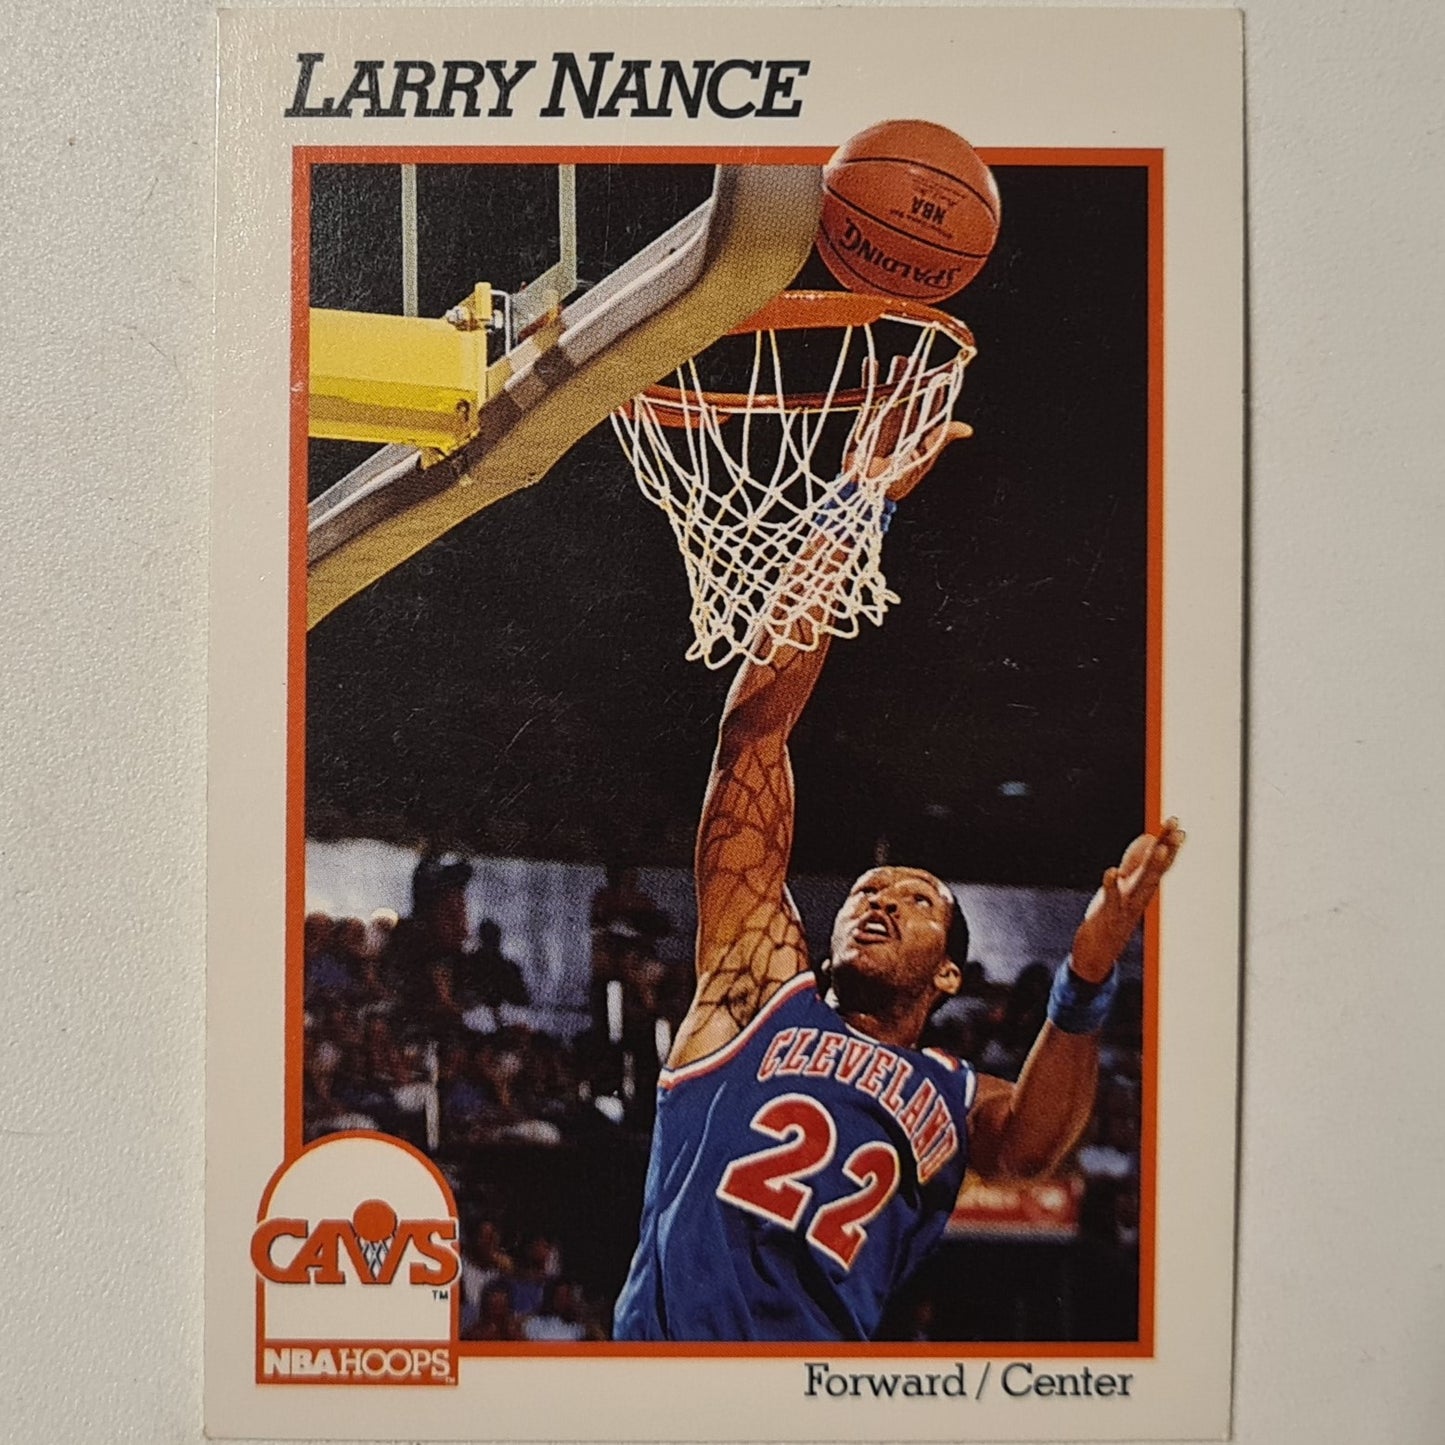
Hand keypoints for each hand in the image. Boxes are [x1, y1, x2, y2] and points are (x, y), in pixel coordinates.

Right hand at [844, 356, 971, 501]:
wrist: (866, 490)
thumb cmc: (897, 480)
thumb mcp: (923, 458)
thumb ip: (940, 438)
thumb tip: (968, 429)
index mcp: (920, 434)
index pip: (932, 407)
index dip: (937, 390)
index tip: (943, 372)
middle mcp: (904, 425)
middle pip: (912, 395)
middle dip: (915, 376)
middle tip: (917, 358)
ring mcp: (884, 421)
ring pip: (892, 393)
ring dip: (895, 376)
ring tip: (899, 358)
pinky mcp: (865, 422)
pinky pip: (868, 396)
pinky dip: (868, 380)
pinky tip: (870, 364)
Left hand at [1070, 818, 1184, 982]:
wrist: (1097, 956)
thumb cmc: (1111, 917)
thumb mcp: (1124, 887)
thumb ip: (1134, 864)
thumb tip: (1147, 840)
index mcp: (1142, 889)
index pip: (1159, 864)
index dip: (1168, 844)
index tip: (1177, 824)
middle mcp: (1138, 897)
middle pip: (1156, 870)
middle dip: (1166, 848)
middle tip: (1177, 828)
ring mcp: (1125, 906)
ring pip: (1141, 884)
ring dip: (1151, 866)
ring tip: (1158, 846)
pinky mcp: (1107, 915)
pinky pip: (1111, 899)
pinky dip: (1111, 885)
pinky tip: (1111, 872)